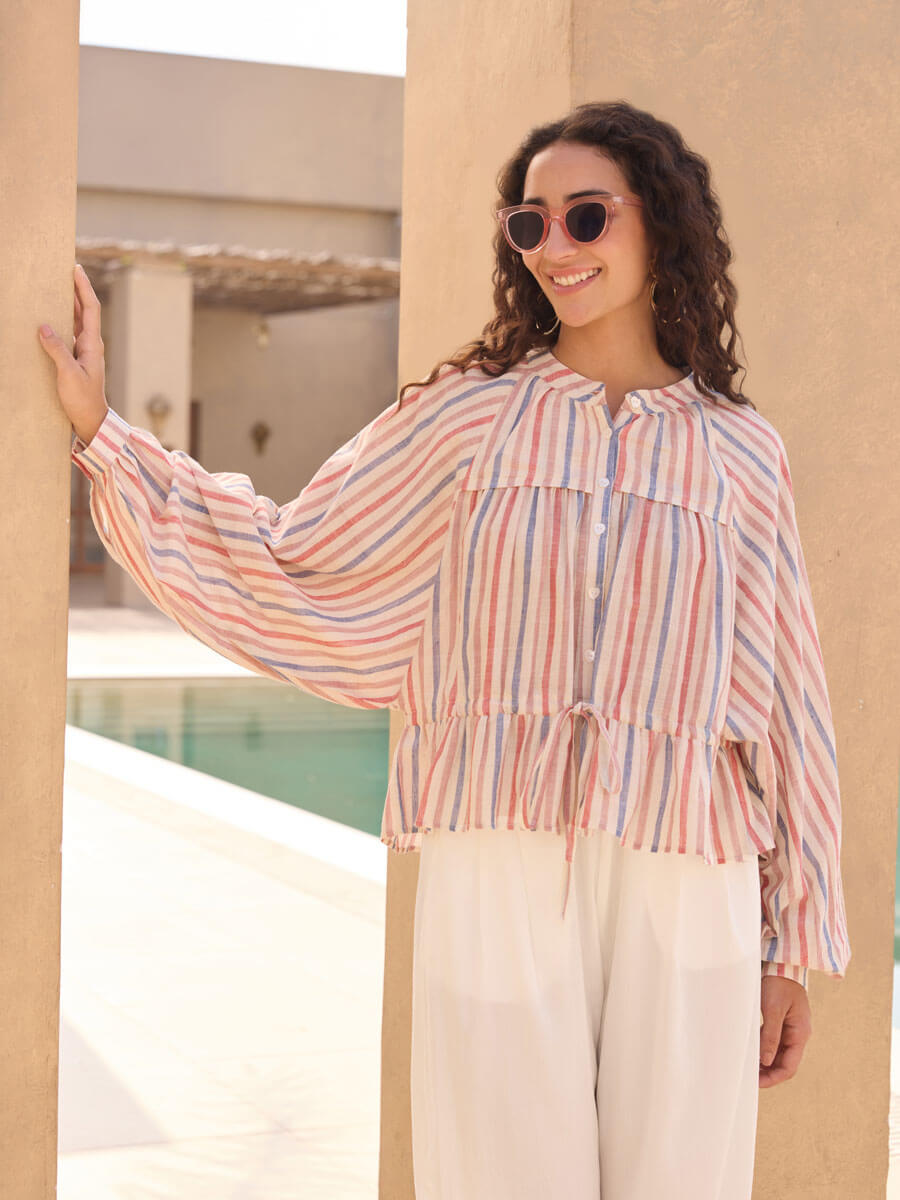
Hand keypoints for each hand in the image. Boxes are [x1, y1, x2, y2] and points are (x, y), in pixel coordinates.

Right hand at [38, 263, 108, 444]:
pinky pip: (69, 333)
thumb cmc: (83, 400)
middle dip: (76, 289)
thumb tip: (44, 327)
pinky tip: (51, 317)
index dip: (83, 287)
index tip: (76, 269)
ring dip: (69, 303)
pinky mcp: (76, 359)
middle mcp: (91, 344)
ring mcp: (84, 351)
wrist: (91, 420)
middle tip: (65, 270)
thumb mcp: (68, 375)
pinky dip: (62, 321)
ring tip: (57, 287)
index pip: (90, 308)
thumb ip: (57, 350)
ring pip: (77, 320)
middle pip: (85, 310)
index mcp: (93, 344)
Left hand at [759, 975, 811, 1087]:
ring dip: (765, 1063)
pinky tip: (751, 1051)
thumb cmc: (778, 983)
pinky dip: (763, 1049)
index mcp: (800, 1033)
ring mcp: (790, 1029)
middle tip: (749, 1078)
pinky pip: (773, 1042)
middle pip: (784, 1063)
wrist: (781, 963)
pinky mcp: (781, 1022)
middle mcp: (797, 1034)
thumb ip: (770, 1035)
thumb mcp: (773, 1009)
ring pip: (778, 1054)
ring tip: (748, 1068)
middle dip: (768, 1073)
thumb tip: (767, 1061)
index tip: (757, 1083)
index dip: (774, 1078)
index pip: (789, 1066)